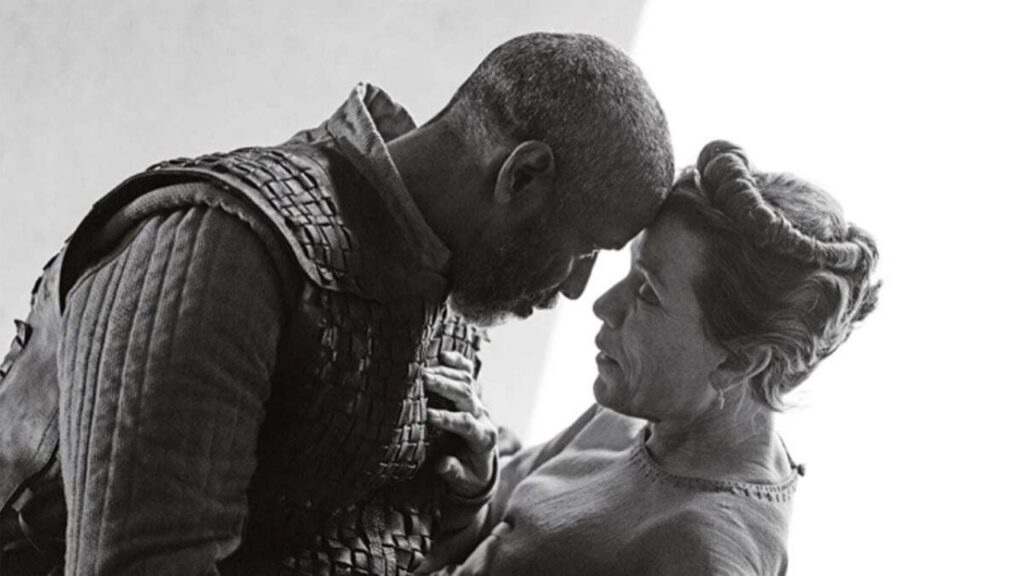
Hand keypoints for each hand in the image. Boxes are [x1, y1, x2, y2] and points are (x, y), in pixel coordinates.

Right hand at [423, 351, 497, 498]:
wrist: (481, 464)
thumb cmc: (469, 474)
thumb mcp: (464, 481)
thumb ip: (454, 472)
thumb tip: (443, 464)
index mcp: (483, 438)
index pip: (467, 424)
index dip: (448, 419)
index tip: (429, 415)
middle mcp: (483, 416)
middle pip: (467, 396)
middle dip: (445, 387)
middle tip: (423, 380)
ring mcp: (478, 403)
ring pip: (466, 382)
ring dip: (445, 374)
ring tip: (423, 370)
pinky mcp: (473, 395)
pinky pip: (468, 374)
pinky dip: (458, 362)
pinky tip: (444, 355)